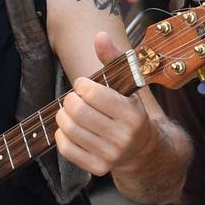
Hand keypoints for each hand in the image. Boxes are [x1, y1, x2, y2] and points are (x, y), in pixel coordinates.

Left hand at [53, 32, 155, 176]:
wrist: (143, 151)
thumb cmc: (130, 111)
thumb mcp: (128, 84)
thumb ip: (113, 59)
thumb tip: (100, 35)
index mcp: (133, 115)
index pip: (93, 94)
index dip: (82, 85)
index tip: (84, 85)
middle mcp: (123, 137)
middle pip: (78, 112)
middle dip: (69, 100)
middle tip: (73, 99)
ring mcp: (110, 155)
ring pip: (70, 130)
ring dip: (62, 116)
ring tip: (70, 112)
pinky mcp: (98, 168)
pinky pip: (67, 149)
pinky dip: (61, 136)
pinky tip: (69, 129)